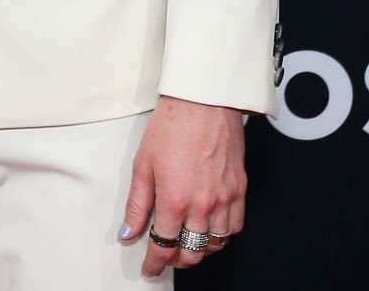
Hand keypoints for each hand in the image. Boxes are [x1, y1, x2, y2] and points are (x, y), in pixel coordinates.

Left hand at [118, 94, 246, 275]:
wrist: (204, 101)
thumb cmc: (174, 125)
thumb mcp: (143, 165)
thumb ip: (137, 205)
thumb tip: (129, 232)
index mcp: (175, 201)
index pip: (164, 247)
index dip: (155, 264)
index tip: (151, 268)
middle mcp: (202, 205)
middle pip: (191, 253)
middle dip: (177, 260)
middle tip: (167, 256)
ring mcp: (224, 199)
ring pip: (215, 245)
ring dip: (199, 250)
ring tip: (187, 243)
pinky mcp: (240, 189)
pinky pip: (235, 227)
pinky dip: (223, 235)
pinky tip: (211, 228)